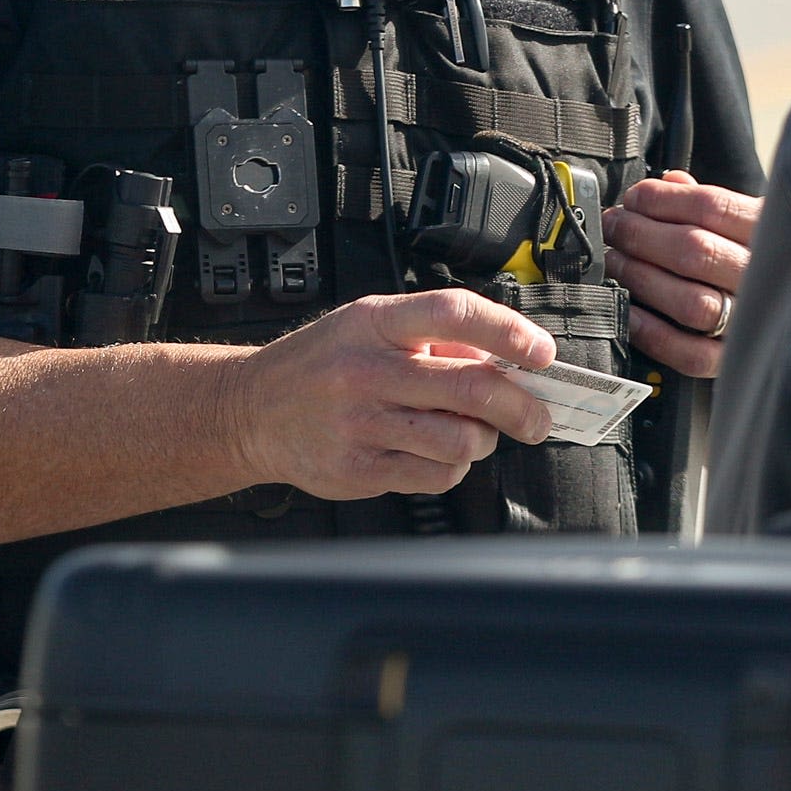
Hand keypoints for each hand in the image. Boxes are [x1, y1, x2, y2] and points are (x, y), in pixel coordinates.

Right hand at [223, 289, 554, 499]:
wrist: (249, 410)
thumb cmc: (322, 364)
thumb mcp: (369, 325)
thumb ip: (432, 336)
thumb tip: (505, 359)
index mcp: (376, 323)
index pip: (454, 314)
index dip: (508, 331)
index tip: (541, 352)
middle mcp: (367, 370)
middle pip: (471, 388)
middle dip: (521, 407)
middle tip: (536, 417)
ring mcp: (361, 424)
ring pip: (460, 440)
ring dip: (484, 441)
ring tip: (473, 433)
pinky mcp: (358, 469)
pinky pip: (435, 476)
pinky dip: (452, 468)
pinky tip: (435, 453)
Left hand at [603, 172, 759, 377]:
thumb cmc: (775, 256)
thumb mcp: (757, 220)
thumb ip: (715, 203)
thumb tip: (671, 182)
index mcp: (774, 232)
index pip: (711, 207)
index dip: (661, 200)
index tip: (633, 198)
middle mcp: (767, 278)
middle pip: (694, 251)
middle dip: (640, 234)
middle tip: (614, 227)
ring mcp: (753, 322)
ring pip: (690, 302)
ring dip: (641, 277)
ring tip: (616, 262)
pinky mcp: (733, 361)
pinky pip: (689, 353)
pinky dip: (652, 332)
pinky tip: (630, 311)